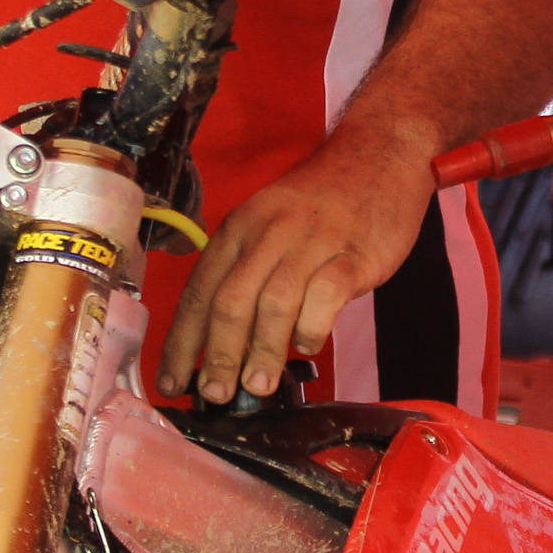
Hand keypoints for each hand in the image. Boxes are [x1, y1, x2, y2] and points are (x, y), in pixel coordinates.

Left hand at [162, 123, 437, 402]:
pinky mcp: (354, 253)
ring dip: (263, 351)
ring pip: (274, 302)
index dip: (182, 342)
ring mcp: (313, 241)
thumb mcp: (271, 226)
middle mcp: (269, 232)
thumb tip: (226, 346)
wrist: (380, 156)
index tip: (173, 383)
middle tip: (216, 396)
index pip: (200, 291)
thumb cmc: (321, 204)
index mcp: (239, 227)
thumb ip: (249, 275)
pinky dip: (311, 327)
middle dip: (219, 354)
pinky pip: (325, 295)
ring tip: (259, 386)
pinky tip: (307, 346)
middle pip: (231, 300)